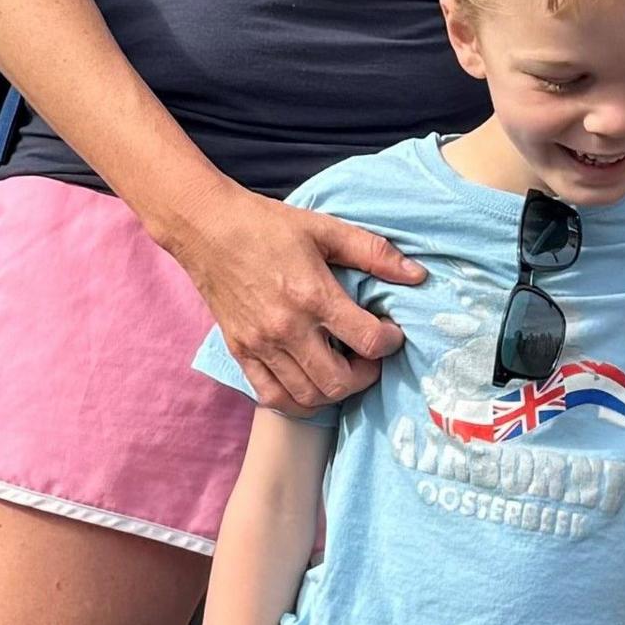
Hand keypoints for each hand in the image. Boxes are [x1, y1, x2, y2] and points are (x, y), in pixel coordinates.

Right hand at [166, 189, 420, 415]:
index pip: (368, 341)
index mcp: (312, 294)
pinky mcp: (240, 351)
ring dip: (334, 390)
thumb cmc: (267, 225)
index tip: (390, 333)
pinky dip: (297, 400)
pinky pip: (272, 396)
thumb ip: (373, 253)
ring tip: (342, 368)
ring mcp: (260, 344)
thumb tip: (418, 275)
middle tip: (369, 357)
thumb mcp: (325, 229)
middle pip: (339, 381)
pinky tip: (310, 382)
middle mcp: (286, 327)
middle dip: (366, 375)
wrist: (206, 228)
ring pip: (308, 396)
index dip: (390, 342)